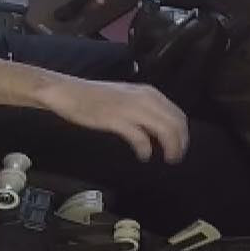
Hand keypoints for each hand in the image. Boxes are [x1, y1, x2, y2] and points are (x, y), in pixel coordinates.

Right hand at [36, 78, 188, 162]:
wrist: (66, 91)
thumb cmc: (93, 96)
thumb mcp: (124, 97)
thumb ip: (142, 108)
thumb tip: (157, 127)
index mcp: (147, 92)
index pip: (177, 114)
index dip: (183, 133)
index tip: (179, 146)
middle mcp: (143, 98)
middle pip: (176, 123)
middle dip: (180, 143)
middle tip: (175, 157)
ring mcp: (130, 108)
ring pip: (164, 130)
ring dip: (170, 147)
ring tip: (166, 159)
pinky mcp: (116, 119)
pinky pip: (141, 138)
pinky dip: (145, 149)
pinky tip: (143, 156)